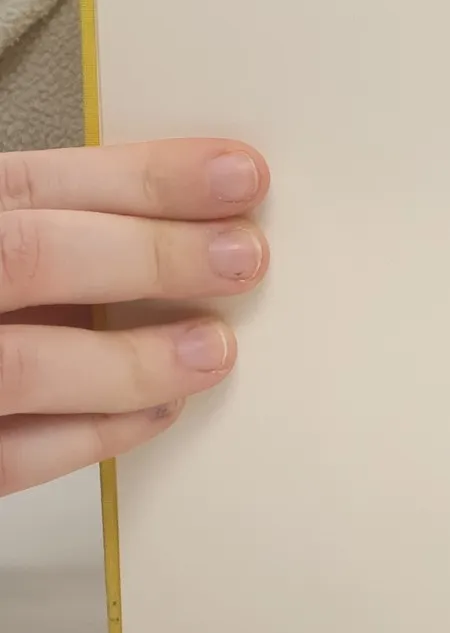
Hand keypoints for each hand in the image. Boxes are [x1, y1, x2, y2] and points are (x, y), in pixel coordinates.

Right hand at [0, 140, 269, 494]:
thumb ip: (50, 228)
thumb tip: (191, 218)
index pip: (31, 185)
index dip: (144, 176)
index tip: (238, 175)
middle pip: (28, 257)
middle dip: (149, 255)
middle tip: (242, 258)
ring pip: (21, 364)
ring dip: (132, 359)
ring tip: (213, 349)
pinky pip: (9, 457)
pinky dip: (93, 434)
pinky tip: (156, 411)